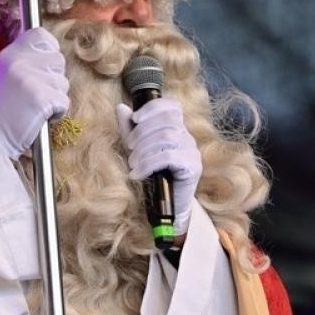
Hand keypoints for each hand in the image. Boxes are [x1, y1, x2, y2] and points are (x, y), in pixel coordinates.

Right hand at [0, 27, 69, 157]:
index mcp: (9, 55)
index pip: (40, 35)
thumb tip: (50, 49)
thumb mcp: (5, 75)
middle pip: (58, 59)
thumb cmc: (3, 109)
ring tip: (35, 106)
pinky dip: (57, 112)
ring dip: (55, 96)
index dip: (48, 48)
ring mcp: (31, 80)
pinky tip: (40, 116)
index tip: (44, 63)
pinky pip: (64, 100)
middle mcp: (19, 63)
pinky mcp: (42, 98)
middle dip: (53, 78)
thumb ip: (25, 59)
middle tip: (36, 93)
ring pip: (63, 81)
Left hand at [115, 98, 201, 228]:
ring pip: (166, 138)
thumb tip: (121, 108)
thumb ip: (130, 129)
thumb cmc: (152, 177)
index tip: (135, 119)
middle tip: (128, 149)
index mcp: (176, 129)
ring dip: (143, 150)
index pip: (171, 107)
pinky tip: (137, 174)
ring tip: (132, 164)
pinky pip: (168, 157)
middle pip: (165, 122)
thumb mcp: (136, 150)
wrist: (167, 208)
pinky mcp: (193, 167)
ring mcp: (192, 151)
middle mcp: (187, 137)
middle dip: (141, 133)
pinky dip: (148, 164)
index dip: (153, 108)